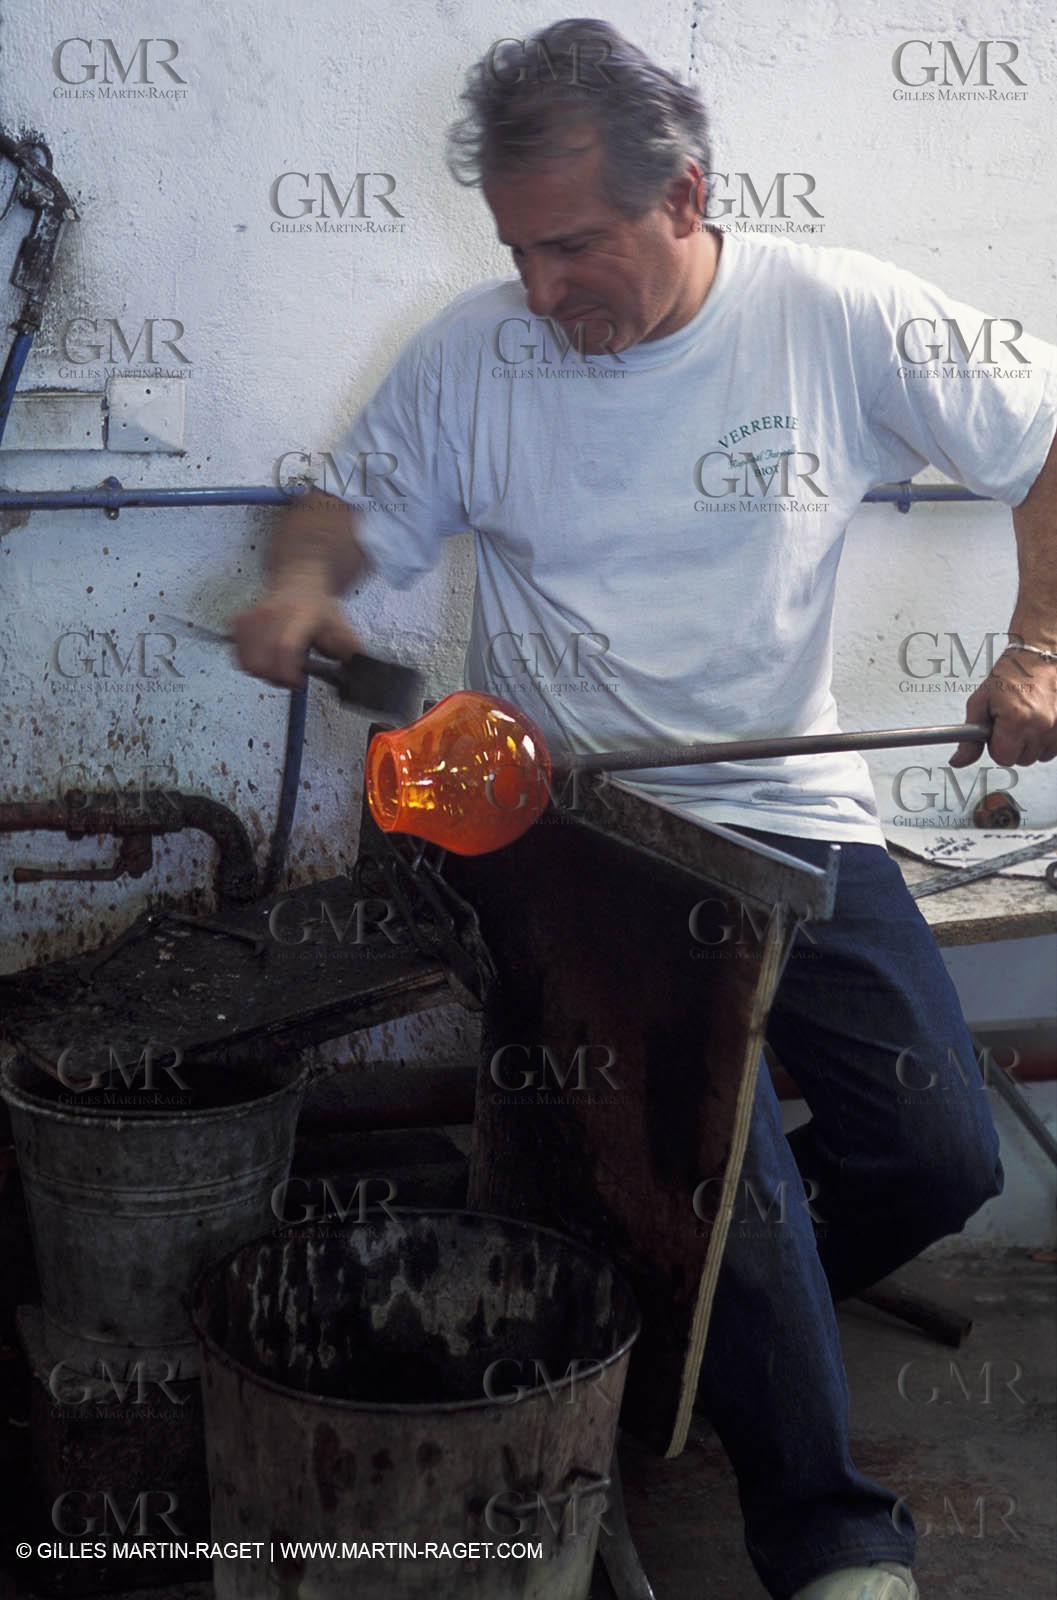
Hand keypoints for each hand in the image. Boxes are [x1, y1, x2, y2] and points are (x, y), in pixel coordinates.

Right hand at [230, 585, 362, 689]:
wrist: (300, 580)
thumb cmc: (320, 608)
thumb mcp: (343, 631)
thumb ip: (351, 657)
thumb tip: (358, 680)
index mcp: (301, 615)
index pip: (284, 648)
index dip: (288, 673)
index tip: (298, 682)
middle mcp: (273, 614)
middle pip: (262, 662)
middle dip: (277, 678)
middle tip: (292, 676)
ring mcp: (253, 617)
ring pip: (247, 663)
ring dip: (264, 672)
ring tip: (280, 666)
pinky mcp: (239, 622)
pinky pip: (238, 656)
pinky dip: (251, 662)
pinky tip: (267, 656)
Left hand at [950, 648, 1056, 767]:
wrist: (1039, 658)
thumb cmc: (1010, 675)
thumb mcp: (980, 702)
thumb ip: (969, 737)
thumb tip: (958, 761)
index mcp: (1016, 719)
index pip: (1003, 758)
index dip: (996, 746)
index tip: (997, 731)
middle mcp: (1041, 724)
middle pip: (1021, 760)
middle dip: (1013, 746)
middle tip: (1011, 722)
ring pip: (1039, 756)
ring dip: (1030, 744)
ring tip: (1026, 720)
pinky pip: (1053, 749)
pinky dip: (1045, 740)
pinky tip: (1039, 722)